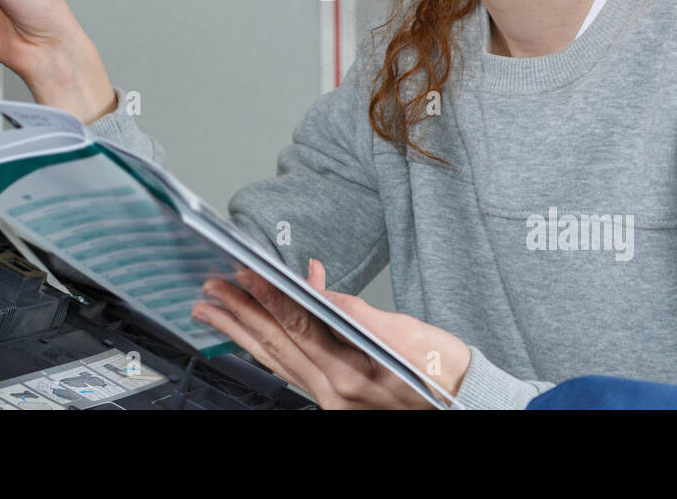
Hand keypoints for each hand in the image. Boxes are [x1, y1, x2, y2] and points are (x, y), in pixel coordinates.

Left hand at [190, 258, 470, 408]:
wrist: (465, 403)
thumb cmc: (443, 368)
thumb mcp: (406, 332)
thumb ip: (357, 312)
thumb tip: (319, 287)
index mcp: (353, 373)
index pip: (300, 328)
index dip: (270, 297)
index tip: (246, 273)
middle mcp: (336, 392)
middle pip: (277, 346)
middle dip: (241, 314)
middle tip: (211, 288)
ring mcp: (331, 400)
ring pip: (276, 361)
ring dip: (242, 332)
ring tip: (213, 310)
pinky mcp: (333, 400)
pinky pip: (290, 372)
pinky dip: (267, 349)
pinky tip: (249, 334)